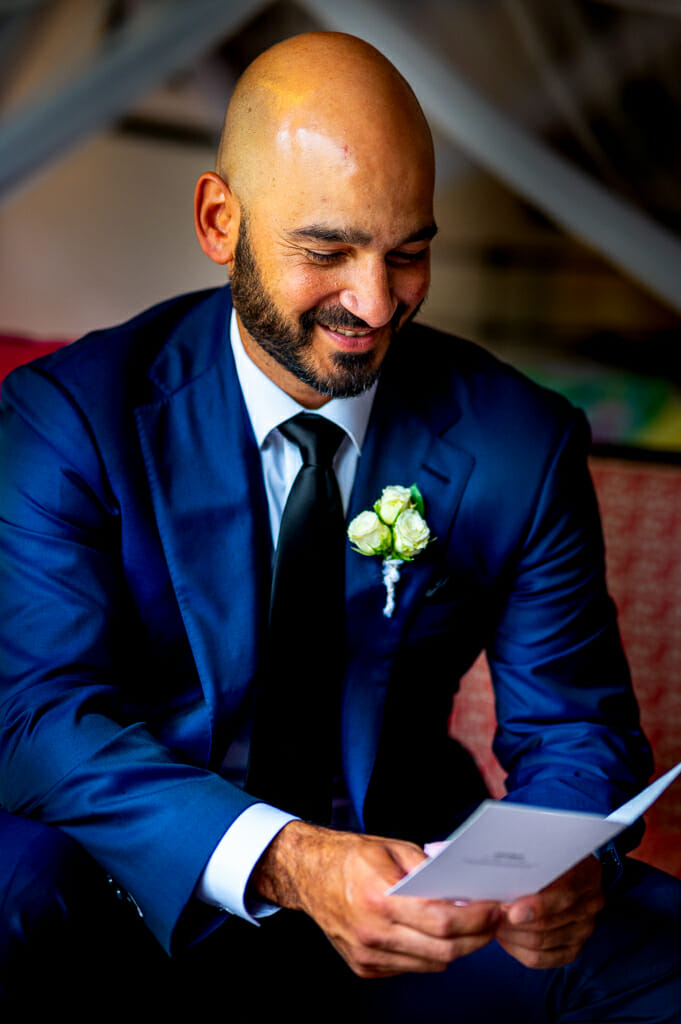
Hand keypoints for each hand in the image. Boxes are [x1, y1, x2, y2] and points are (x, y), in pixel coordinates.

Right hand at [251, 821, 500, 977]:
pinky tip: (432, 933)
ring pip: (430, 964)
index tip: (494, 909)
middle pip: (443, 950)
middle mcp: (373, 933)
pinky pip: (410, 967)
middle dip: (476, 937)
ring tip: (468, 927)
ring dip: (455, 948)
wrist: (308, 875)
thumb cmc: (352, 856)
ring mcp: (368, 956)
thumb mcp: (392, 848)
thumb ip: (428, 870)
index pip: (442, 921)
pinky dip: (428, 953)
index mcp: (381, 898)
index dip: (476, 919)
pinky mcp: (364, 968)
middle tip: (491, 921)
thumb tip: (463, 889)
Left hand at [496, 855, 603, 968]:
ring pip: (541, 943)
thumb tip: (497, 880)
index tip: (511, 910)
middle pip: (548, 923)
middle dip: (513, 921)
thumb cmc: (545, 856)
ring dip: (512, 934)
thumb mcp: (541, 849)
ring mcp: (585, 928)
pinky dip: (518, 949)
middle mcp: (590, 902)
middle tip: (490, 913)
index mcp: (586, 874)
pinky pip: (543, 959)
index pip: (564, 895)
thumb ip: (527, 864)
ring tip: (493, 921)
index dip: (536, 906)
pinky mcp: (575, 948)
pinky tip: (504, 937)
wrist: (561, 868)